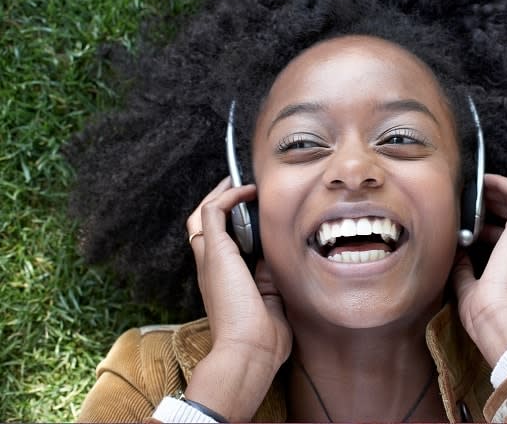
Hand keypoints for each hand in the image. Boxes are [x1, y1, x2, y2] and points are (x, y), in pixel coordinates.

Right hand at [183, 177, 290, 420]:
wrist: (249, 353)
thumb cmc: (263, 340)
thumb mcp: (271, 301)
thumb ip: (269, 278)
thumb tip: (275, 256)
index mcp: (222, 281)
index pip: (218, 244)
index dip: (232, 224)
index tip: (253, 210)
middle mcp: (210, 268)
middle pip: (202, 225)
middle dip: (221, 202)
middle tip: (243, 188)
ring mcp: (210, 259)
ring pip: (202, 214)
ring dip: (222, 194)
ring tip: (242, 182)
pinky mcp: (215, 252)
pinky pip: (213, 211)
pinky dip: (228, 195)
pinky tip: (247, 190)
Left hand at [452, 173, 506, 366]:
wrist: (502, 321)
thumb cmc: (488, 316)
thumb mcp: (472, 290)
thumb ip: (465, 271)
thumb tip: (458, 254)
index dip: (502, 227)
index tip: (479, 229)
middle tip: (486, 205)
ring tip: (483, 191)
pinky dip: (503, 183)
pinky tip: (484, 182)